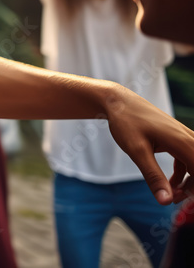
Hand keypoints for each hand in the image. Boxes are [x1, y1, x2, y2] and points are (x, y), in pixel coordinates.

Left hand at [105, 86, 193, 203]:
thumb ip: (153, 176)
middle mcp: (188, 138)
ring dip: (188, 183)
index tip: (177, 199)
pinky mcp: (177, 138)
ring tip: (171, 196)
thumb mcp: (137, 151)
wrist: (118, 101)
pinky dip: (182, 174)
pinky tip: (170, 184)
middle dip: (192, 188)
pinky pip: (188, 160)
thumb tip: (165, 201)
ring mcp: (184, 137)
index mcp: (183, 142)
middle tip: (173, 199)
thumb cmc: (126, 122)